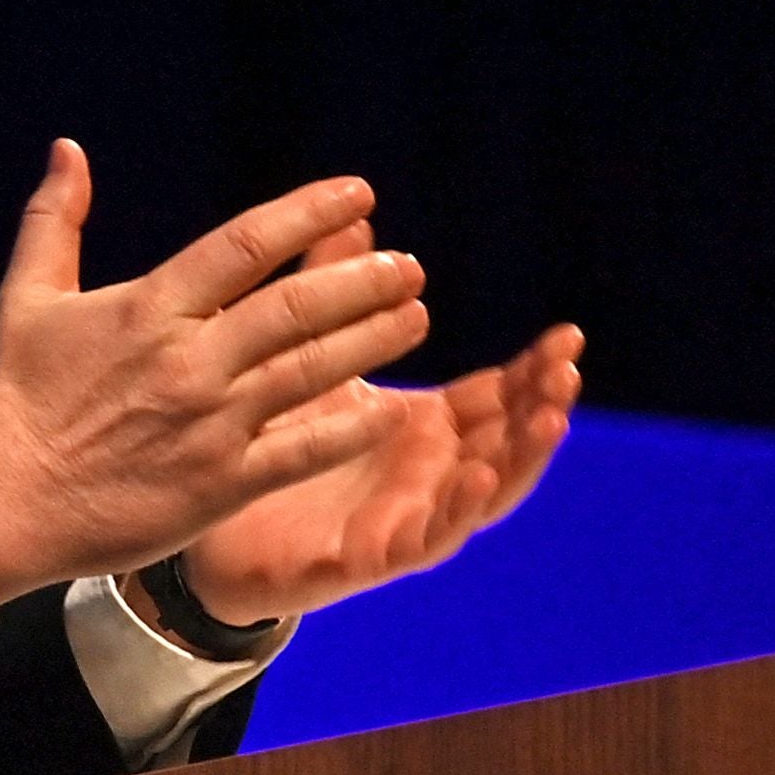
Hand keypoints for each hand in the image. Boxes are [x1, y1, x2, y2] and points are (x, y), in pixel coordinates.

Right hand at [0, 141, 434, 605]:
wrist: (3, 502)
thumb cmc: (17, 397)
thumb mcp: (27, 297)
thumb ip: (55, 219)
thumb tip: (68, 148)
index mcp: (149, 308)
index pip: (245, 245)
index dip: (309, 213)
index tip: (360, 194)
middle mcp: (189, 360)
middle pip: (296, 307)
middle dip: (363, 281)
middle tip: (410, 266)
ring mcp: (210, 424)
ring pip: (311, 371)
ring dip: (373, 340)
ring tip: (416, 316)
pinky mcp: (220, 485)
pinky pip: (302, 450)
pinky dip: (350, 427)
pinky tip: (389, 408)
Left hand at [171, 322, 584, 626]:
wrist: (206, 519)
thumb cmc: (274, 437)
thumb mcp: (311, 359)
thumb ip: (335, 293)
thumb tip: (353, 216)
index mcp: (423, 429)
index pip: (497, 397)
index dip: (535, 370)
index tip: (568, 335)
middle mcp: (425, 475)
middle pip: (504, 443)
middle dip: (542, 409)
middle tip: (567, 371)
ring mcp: (402, 518)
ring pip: (480, 495)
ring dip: (519, 460)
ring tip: (548, 420)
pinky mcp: (365, 558)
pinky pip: (422, 540)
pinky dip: (455, 512)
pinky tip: (475, 479)